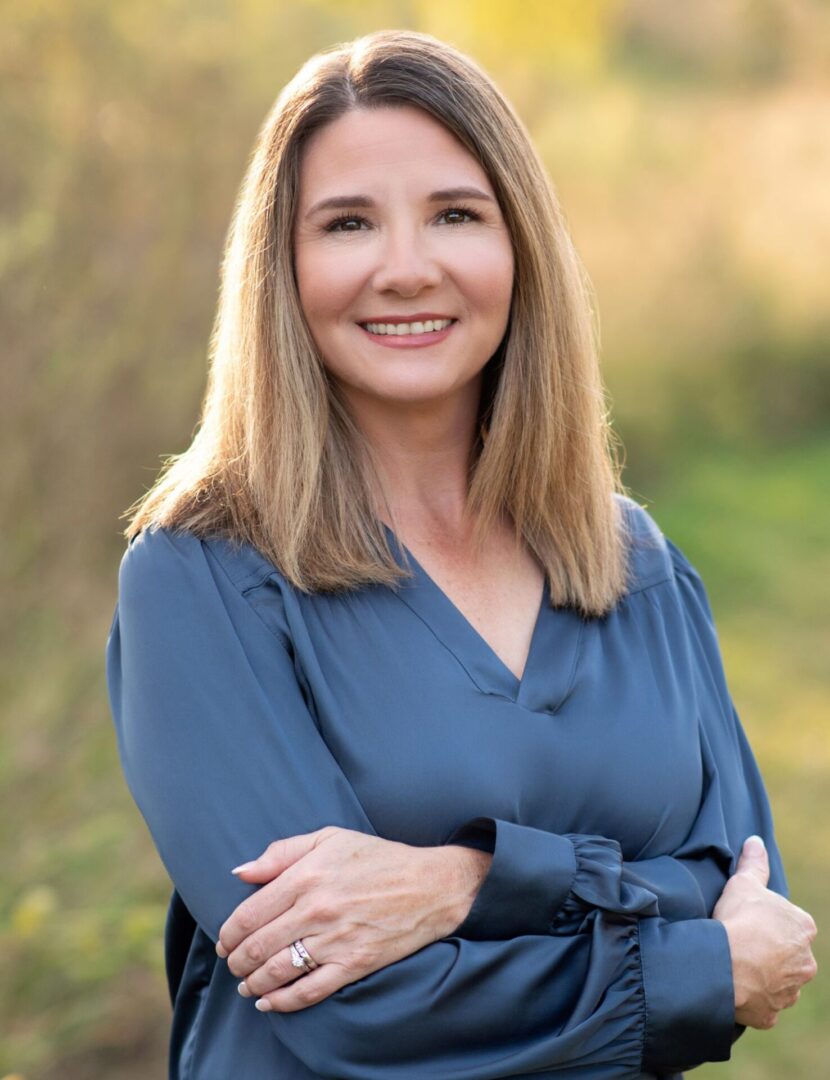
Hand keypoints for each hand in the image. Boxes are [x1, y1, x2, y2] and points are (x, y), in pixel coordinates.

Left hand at [216, 826, 491, 1012]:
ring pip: (277, 971)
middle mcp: (316, 909)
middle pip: (258, 946)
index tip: (224, 941)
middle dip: (237, 961)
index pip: (249, 913)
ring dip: (253, 983)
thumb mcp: (329, 838)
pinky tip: (268, 1002)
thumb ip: (281, 852)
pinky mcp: (354, 964)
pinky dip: (282, 1002)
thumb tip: (240, 872)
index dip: (229, 933)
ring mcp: (335, 940)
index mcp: (306, 876)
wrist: (429, 885)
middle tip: (233, 964)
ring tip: (246, 985)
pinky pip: (308, 991)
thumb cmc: (376, 858)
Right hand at [713, 835, 817, 1029]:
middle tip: (741, 941)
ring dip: (763, 974)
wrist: (725, 964)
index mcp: (803, 928)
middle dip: (770, 950)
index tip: (749, 919)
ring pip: (779, 980)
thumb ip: (754, 863)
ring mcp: (790, 991)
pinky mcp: (773, 1013)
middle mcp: (806, 962)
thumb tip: (756, 841)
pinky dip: (753, 997)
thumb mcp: (744, 883)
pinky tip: (735, 985)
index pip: (790, 922)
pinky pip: (764, 1004)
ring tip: (736, 963)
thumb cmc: (738, 920)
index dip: (768, 919)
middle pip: (788, 953)